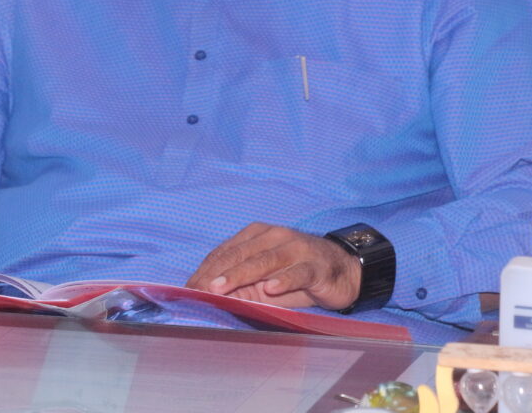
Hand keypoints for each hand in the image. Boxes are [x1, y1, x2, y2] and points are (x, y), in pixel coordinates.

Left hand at [185, 222, 360, 310]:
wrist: (342, 271)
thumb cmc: (296, 275)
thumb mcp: (265, 281)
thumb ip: (241, 285)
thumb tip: (209, 296)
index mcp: (257, 235)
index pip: (226, 252)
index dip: (206, 270)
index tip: (189, 288)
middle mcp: (275, 236)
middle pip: (241, 254)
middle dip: (217, 274)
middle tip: (199, 290)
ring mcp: (296, 248)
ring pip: (265, 261)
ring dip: (241, 274)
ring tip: (221, 287)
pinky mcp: (316, 265)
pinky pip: (297, 272)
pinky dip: (283, 280)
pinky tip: (271, 288)